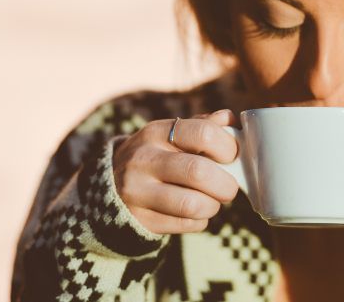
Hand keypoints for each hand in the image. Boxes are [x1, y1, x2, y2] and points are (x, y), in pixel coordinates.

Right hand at [112, 110, 239, 233]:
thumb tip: (231, 120)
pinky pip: (184, 224)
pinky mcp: (139, 219)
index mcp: (156, 132)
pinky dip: (199, 221)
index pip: (203, 133)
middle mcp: (143, 159)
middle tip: (229, 187)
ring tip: (211, 201)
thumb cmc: (156, 156)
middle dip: (225, 184)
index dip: (228, 147)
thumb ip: (202, 125)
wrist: (111, 185)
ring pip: (192, 204)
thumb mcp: (171, 134)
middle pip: (198, 172)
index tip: (232, 156)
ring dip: (212, 205)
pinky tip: (194, 212)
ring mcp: (137, 191)